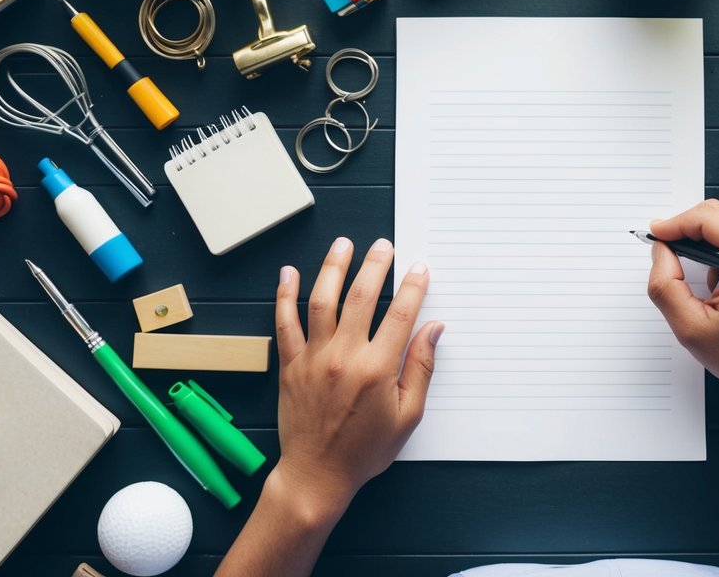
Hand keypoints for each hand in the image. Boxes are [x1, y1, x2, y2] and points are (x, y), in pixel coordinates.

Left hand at [270, 237, 443, 517]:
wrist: (317, 475)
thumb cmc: (365, 450)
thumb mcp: (407, 416)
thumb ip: (420, 368)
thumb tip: (433, 330)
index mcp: (376, 369)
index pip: (400, 315)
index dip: (412, 287)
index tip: (419, 268)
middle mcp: (343, 357)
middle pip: (361, 297)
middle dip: (375, 265)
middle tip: (383, 246)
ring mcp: (313, 358)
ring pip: (322, 300)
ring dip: (333, 267)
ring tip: (343, 245)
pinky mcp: (290, 365)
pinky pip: (285, 323)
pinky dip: (285, 295)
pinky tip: (289, 273)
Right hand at [646, 200, 718, 416]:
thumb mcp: (690, 328)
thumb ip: (665, 286)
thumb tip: (661, 251)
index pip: (709, 220)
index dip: (675, 224)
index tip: (656, 235)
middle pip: (718, 216)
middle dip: (687, 231)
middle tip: (667, 255)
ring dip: (706, 244)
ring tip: (705, 281)